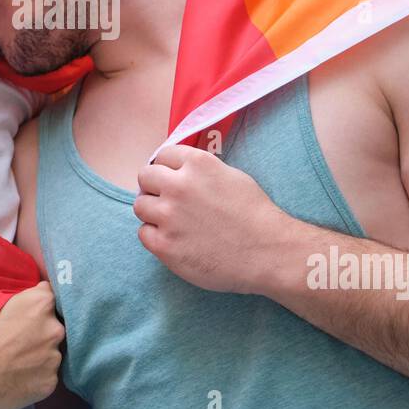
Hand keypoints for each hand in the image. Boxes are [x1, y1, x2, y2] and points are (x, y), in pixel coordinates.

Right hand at [0, 281, 63, 408]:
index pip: (51, 297)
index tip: (29, 315)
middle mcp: (55, 328)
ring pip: (51, 353)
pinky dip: (36, 377)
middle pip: (54, 327)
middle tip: (18, 343)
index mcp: (41, 304)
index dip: (39, 307)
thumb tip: (38, 293)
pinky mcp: (51, 382)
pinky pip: (46, 376)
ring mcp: (54, 357)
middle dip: (41, 333)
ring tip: (14, 363)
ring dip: (39, 356)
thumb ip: (24, 299)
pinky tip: (17, 378)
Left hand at [134, 145, 287, 294]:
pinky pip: (143, 233)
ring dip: (152, 212)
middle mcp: (179, 186)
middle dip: (155, 187)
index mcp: (197, 164)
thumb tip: (178, 171)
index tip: (172, 179)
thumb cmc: (255, 214)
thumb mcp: (230, 175)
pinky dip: (155, 236)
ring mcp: (169, 216)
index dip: (167, 168)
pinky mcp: (165, 245)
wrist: (267, 252)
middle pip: (145, 177)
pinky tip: (174, 240)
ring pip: (140, 205)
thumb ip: (200, 170)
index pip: (162, 155)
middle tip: (169, 201)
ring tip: (171, 222)